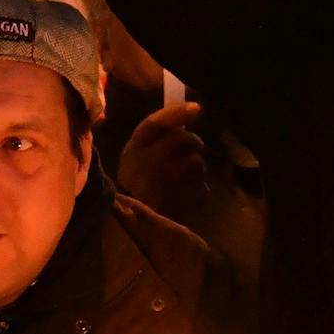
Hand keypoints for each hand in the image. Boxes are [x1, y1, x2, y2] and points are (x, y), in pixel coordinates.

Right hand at [117, 102, 210, 218]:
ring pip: (197, 164)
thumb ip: (161, 135)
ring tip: (186, 177)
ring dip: (198, 169)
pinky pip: (202, 189)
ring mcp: (159, 188)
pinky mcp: (175, 208)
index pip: (153, 124)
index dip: (176, 113)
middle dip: (194, 143)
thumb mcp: (140, 156)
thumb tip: (194, 110)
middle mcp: (142, 167)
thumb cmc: (140, 182)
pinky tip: (187, 195)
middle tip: (193, 150)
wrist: (133, 224)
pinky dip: (199, 192)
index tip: (196, 108)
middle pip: (183, 140)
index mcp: (131, 153)